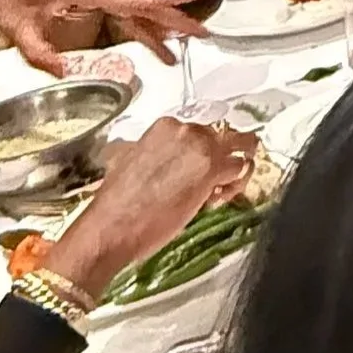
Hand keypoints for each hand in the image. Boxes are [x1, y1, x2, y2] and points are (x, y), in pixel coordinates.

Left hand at [0, 0, 207, 72]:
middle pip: (145, 1)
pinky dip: (149, 19)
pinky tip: (159, 37)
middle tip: (204, 32)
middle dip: (176, 17)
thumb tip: (62, 72)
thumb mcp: (15, 20)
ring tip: (188, 43)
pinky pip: (132, 3)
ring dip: (165, 22)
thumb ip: (36, 50)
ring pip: (141, 4)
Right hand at [44, 118, 258, 297]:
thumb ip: (154, 152)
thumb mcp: (130, 161)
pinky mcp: (214, 168)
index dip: (204, 152)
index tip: (197, 170)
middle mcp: (186, 130)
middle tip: (214, 183)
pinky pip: (240, 169)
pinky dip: (235, 185)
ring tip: (218, 193)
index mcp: (166, 126)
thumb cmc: (118, 202)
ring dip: (234, 172)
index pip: (202, 131)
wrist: (111, 226)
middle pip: (224, 136)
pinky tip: (216, 200)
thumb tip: (167, 161)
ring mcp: (202, 146)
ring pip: (240, 149)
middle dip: (223, 158)